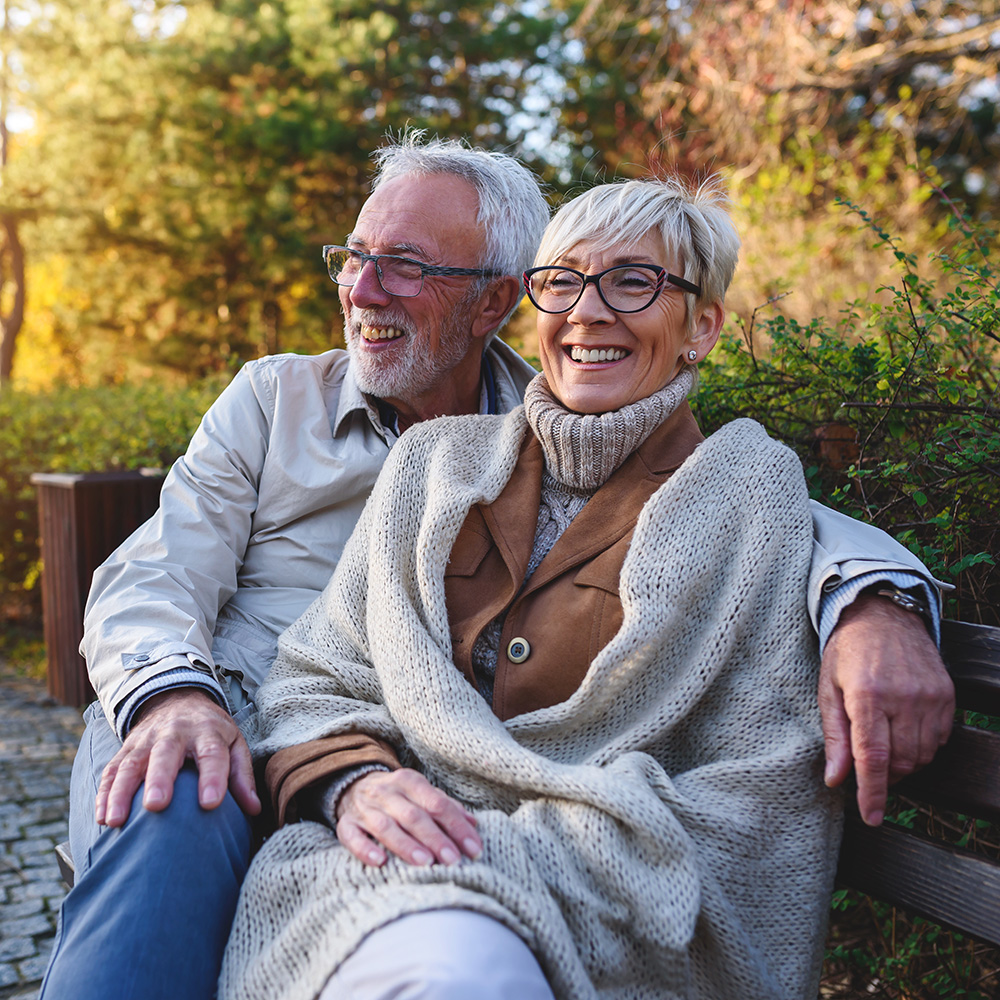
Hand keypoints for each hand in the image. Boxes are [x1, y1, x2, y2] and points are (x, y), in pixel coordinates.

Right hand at [95, 688, 260, 826]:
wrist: (178, 699)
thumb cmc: (211, 731)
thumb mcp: (233, 743)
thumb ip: (241, 775)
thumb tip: (253, 809)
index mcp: (207, 731)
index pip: (212, 753)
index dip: (212, 778)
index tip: (211, 803)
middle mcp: (175, 733)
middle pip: (166, 754)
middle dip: (160, 779)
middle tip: (156, 806)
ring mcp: (146, 739)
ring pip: (131, 764)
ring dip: (121, 792)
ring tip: (115, 820)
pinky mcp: (126, 748)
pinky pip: (112, 770)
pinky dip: (104, 793)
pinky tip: (102, 817)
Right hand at [336, 768, 481, 867]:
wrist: (353, 785)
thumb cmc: (398, 796)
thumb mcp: (421, 794)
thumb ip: (446, 807)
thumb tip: (473, 824)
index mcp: (410, 781)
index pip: (437, 804)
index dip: (457, 826)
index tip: (474, 849)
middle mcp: (387, 792)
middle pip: (414, 816)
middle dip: (436, 839)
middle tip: (453, 860)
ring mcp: (364, 808)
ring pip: (385, 826)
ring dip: (406, 845)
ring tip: (426, 863)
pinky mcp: (346, 824)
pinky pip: (352, 836)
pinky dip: (365, 849)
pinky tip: (380, 862)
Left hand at [819, 592, 954, 825]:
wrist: (884, 616)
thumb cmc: (848, 653)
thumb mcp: (828, 688)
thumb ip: (834, 736)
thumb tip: (835, 779)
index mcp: (867, 695)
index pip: (873, 758)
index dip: (872, 793)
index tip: (871, 818)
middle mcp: (903, 698)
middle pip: (900, 763)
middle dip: (883, 778)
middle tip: (866, 770)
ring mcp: (929, 697)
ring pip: (921, 756)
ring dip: (902, 764)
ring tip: (882, 746)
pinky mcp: (946, 696)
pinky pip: (938, 740)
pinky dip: (921, 747)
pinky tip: (903, 731)